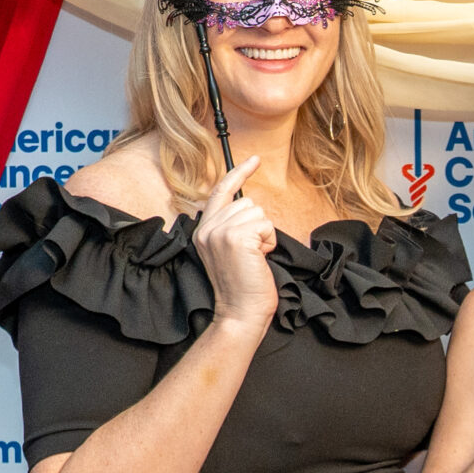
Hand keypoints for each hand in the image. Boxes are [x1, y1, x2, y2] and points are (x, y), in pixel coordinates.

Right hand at [194, 157, 276, 332]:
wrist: (240, 313)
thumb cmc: (243, 286)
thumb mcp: (230, 251)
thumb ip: (232, 227)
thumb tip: (249, 207)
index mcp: (204, 229)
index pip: (221, 191)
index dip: (239, 172)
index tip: (255, 160)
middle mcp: (208, 227)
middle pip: (248, 202)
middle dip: (258, 226)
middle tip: (252, 254)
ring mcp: (220, 231)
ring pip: (258, 212)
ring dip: (265, 235)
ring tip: (254, 258)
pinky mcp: (237, 237)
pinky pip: (266, 225)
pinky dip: (269, 241)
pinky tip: (259, 259)